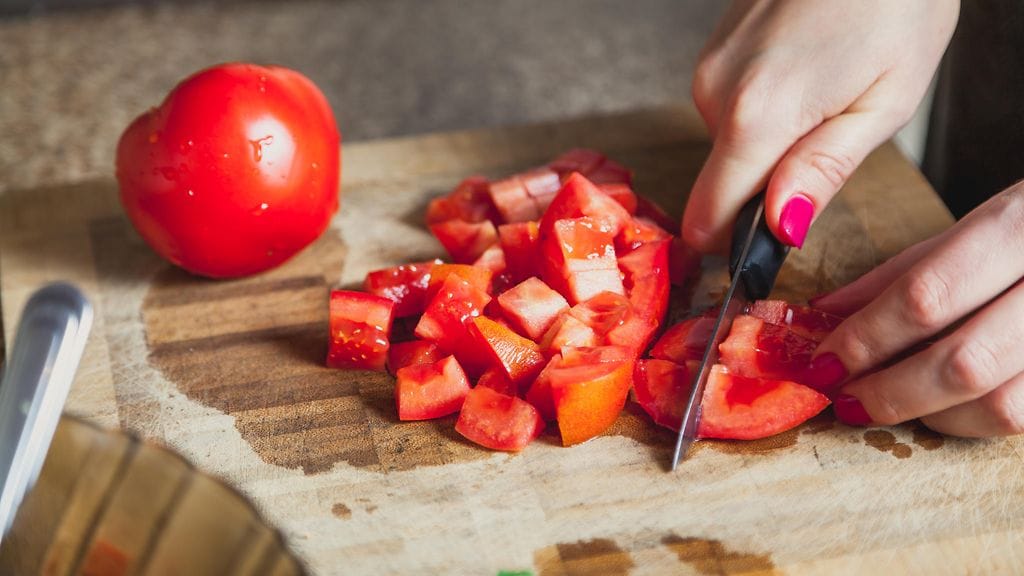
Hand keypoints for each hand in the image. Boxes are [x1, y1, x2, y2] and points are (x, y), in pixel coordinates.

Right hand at [683, 0, 958, 251]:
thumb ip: (822, 172)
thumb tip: (780, 230)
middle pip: (724, 182)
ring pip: (729, 144)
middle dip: (771, 181)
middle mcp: (714, 93)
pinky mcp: (713, 51)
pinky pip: (729, 108)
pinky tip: (807, 70)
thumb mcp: (884, 103)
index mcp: (756, 117)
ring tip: (826, 91)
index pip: (708, 219)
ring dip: (772, 139)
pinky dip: (765, 106)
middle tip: (830, 136)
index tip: (775, 237)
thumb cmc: (895, 5)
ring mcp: (708, 67)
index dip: (739, 242)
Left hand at [810, 181, 1023, 436]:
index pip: (927, 295)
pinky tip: (944, 409)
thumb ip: (902, 270)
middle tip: (845, 401)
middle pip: (964, 361)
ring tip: (887, 405)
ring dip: (932, 416)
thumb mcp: (982, 221)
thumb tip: (823, 314)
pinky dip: (977, 421)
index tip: (822, 363)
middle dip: (890, 391)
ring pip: (1004, 406)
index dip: (865, 338)